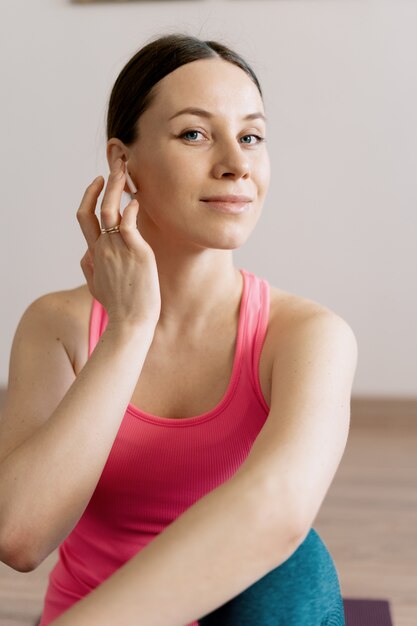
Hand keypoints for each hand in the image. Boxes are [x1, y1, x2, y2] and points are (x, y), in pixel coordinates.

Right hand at [77, 158, 160, 328]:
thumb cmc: (119, 308)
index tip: (99, 182)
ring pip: (110, 209)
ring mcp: (117, 249)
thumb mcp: (97, 288)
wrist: (130, 323)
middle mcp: (102, 248)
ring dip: (116, 185)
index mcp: (94, 253)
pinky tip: (137, 200)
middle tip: (115, 164)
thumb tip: (86, 256)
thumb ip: (90, 269)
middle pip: (94, 208)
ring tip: (125, 168)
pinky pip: (128, 223)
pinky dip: (131, 208)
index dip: (89, 196)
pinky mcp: (136, 252)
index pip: (85, 218)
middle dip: (103, 183)